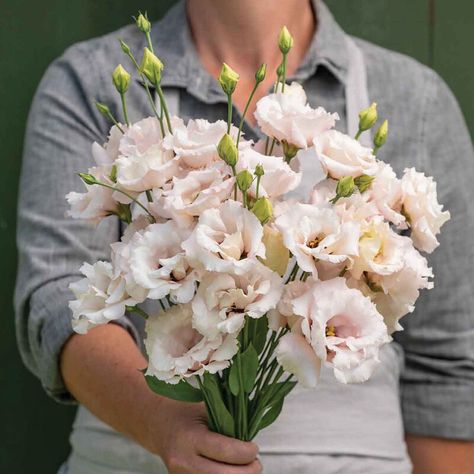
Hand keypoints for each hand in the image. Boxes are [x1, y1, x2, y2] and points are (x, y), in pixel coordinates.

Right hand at [61, 325, 260, 472]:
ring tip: (246, 466)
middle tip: (257, 463)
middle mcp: (183, 460)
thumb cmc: (183, 407)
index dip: (246, 453)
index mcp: (190, 436)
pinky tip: (231, 468)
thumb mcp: (204, 405)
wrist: (153, 422)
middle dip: (245, 472)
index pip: (225, 451)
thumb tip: (255, 419)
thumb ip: (226, 414)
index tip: (255, 447)